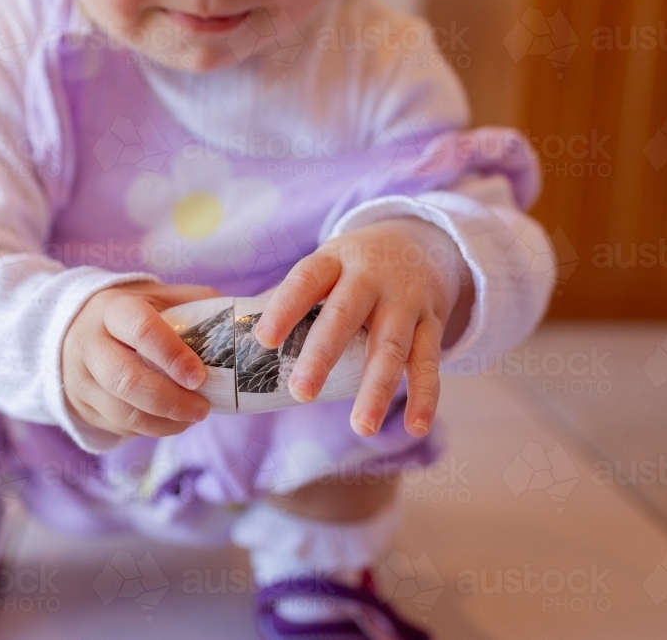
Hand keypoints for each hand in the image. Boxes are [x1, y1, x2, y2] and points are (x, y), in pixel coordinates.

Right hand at [62, 282, 220, 437]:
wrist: (71, 329)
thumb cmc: (129, 315)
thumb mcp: (157, 298)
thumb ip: (196, 305)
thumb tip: (239, 323)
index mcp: (113, 310)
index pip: (141, 331)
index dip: (173, 355)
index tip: (200, 377)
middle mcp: (90, 344)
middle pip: (127, 380)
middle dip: (170, 400)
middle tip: (202, 408)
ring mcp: (81, 379)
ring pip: (122, 412)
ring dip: (164, 423)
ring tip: (192, 417)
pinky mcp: (81, 407)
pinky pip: (118, 427)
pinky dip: (150, 429)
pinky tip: (171, 421)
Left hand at [254, 218, 474, 437]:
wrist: (422, 239)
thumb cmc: (354, 266)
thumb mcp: (326, 264)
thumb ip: (291, 298)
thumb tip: (234, 335)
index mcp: (334, 260)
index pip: (305, 281)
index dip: (284, 308)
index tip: (263, 341)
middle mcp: (371, 277)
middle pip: (344, 316)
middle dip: (322, 356)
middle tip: (300, 394)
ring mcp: (405, 300)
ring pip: (390, 346)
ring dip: (376, 389)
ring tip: (362, 427)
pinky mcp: (432, 322)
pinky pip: (429, 362)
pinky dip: (425, 396)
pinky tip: (415, 427)